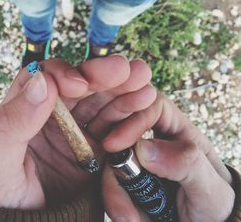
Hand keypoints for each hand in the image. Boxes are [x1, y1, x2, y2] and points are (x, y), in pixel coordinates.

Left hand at [0, 56, 155, 210]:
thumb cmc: (7, 200)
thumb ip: (13, 123)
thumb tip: (41, 81)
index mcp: (26, 111)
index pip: (43, 79)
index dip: (62, 74)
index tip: (79, 86)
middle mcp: (54, 115)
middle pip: (79, 85)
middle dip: (102, 75)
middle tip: (124, 69)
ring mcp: (79, 128)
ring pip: (102, 100)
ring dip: (122, 88)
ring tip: (141, 79)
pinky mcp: (99, 144)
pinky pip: (117, 123)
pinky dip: (131, 112)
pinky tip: (144, 101)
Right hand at [102, 93, 234, 221]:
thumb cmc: (213, 204)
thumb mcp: (210, 186)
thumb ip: (185, 163)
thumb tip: (143, 148)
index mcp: (176, 131)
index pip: (150, 108)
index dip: (131, 119)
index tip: (115, 143)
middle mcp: (151, 140)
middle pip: (119, 128)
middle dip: (109, 150)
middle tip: (112, 181)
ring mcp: (134, 160)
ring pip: (108, 160)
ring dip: (112, 188)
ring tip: (130, 217)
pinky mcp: (123, 180)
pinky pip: (106, 182)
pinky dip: (112, 201)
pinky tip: (127, 217)